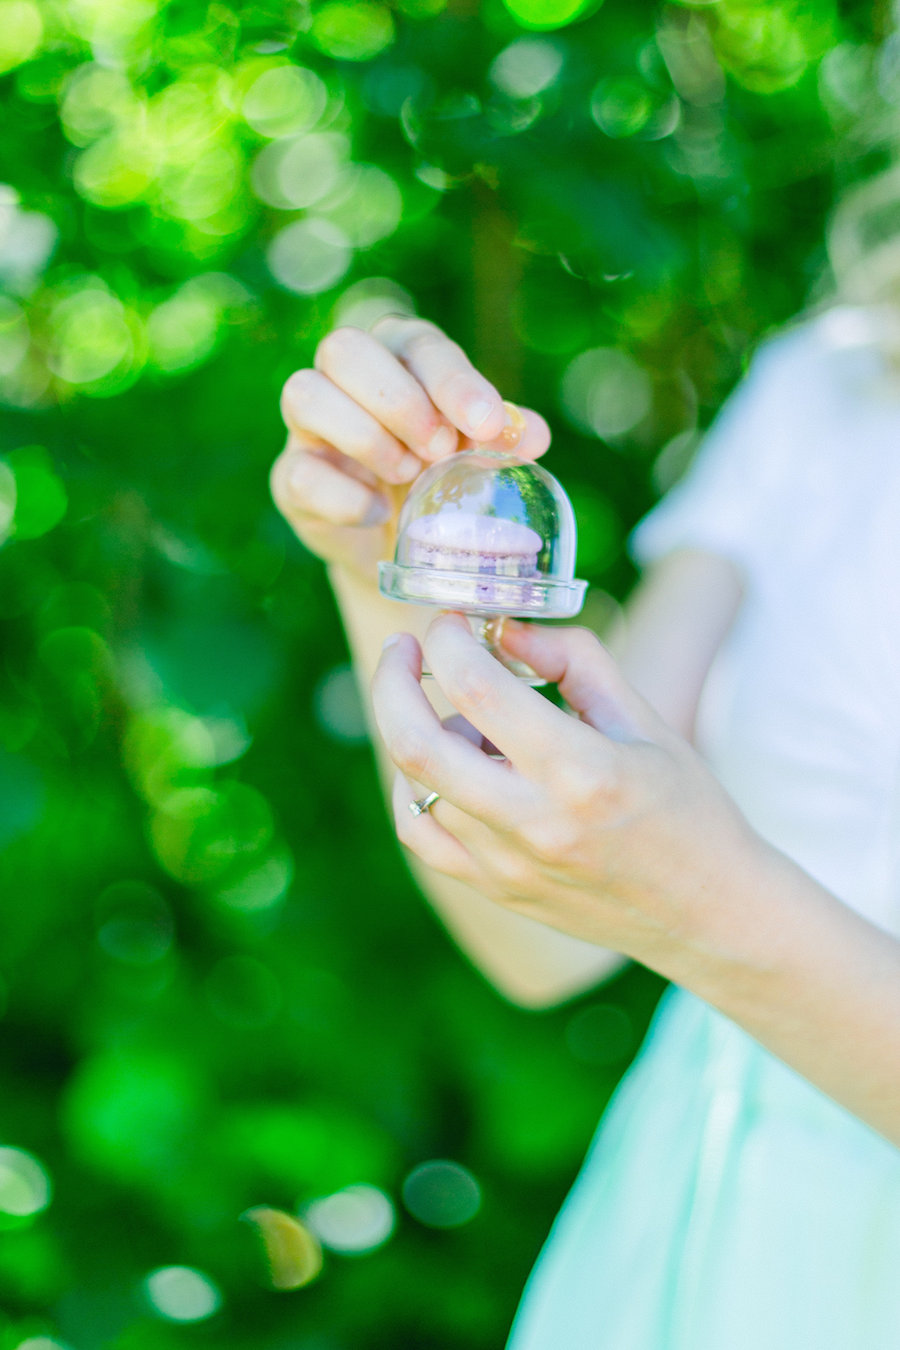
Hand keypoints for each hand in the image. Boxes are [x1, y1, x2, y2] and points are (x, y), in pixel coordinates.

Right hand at [270, 316, 550, 583]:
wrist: (402, 546)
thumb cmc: (442, 479)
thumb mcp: (478, 456)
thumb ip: (502, 439)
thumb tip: (532, 434)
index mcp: (398, 357)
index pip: (418, 344)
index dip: (453, 381)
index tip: (489, 425)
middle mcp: (344, 380)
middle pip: (344, 349)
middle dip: (398, 399)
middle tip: (440, 450)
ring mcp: (309, 428)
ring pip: (304, 394)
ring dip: (365, 436)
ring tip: (409, 474)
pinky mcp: (292, 479)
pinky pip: (299, 474)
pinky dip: (346, 497)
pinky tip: (381, 514)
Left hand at [371, 613, 765, 970]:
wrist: (710, 913)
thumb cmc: (687, 807)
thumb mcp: (645, 718)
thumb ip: (572, 661)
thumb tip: (502, 628)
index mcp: (581, 770)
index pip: (477, 688)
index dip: (448, 639)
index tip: (451, 618)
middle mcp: (533, 822)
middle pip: (416, 742)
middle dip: (394, 678)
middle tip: (404, 648)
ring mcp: (506, 864)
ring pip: (414, 784)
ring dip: (422, 732)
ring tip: (473, 723)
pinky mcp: (495, 890)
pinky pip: (420, 833)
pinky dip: (412, 788)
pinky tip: (443, 767)